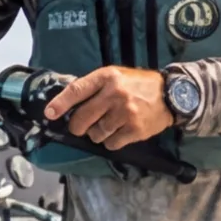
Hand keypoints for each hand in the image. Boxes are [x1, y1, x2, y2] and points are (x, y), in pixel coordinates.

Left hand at [44, 65, 173, 149]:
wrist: (171, 94)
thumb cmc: (138, 85)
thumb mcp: (115, 76)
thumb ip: (93, 87)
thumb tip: (65, 103)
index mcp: (107, 77)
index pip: (77, 91)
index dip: (60, 104)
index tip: (49, 114)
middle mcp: (115, 94)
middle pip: (82, 119)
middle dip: (77, 126)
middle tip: (81, 126)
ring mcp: (125, 112)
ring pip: (95, 134)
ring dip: (97, 134)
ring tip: (108, 125)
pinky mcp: (134, 129)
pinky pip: (111, 144)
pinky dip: (111, 141)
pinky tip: (120, 131)